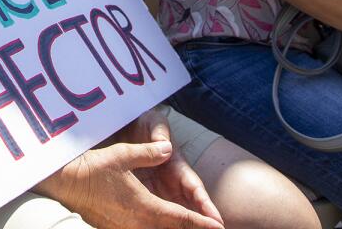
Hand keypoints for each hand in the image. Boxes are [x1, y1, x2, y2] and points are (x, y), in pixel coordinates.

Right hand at [36, 112, 224, 228]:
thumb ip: (149, 153)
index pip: (179, 218)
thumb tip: (168, 148)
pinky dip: (154, 227)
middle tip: (208, 228)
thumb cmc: (94, 168)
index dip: (200, 223)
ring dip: (172, 227)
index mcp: (143, 206)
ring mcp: (124, 227)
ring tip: (187, 225)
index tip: (217, 227)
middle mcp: (136, 222)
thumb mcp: (123, 155)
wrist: (66, 182)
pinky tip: (157, 222)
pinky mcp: (113, 227)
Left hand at [120, 109, 223, 225]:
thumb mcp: (152, 124)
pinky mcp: (142, 196)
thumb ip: (158, 132)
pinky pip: (151, 213)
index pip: (195, 190)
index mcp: (178, 168)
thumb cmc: (144, 126)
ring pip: (171, 215)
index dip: (206, 206)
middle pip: (188, 209)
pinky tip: (151, 228)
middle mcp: (171, 184)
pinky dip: (154, 223)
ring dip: (178, 226)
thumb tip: (164, 145)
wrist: (125, 128)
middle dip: (197, 224)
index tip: (217, 221)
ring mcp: (157, 192)